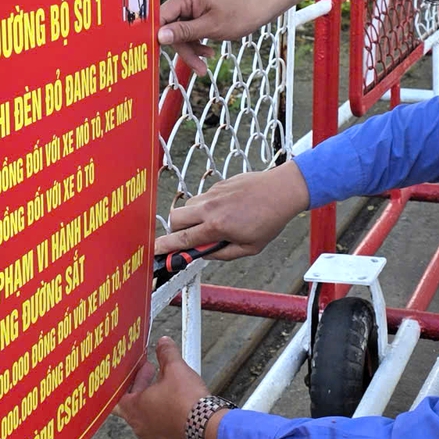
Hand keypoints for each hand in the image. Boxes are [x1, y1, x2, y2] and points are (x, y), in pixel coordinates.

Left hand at [116, 337, 212, 438]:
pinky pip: (161, 431)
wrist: (208, 429)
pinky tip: (178, 409)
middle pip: (134, 405)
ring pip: (148, 418)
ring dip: (155, 404)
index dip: (129, 379)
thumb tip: (163, 344)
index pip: (119, 394)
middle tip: (154, 374)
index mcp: (134, 409)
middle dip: (144, 387)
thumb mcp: (176, 369)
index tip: (139, 370)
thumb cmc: (188, 403)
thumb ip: (166, 354)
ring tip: (169, 390)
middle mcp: (140, 427)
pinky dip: (166, 419)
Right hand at [156, 163, 309, 262]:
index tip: (156, 251)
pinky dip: (205, 207)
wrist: (282, 190)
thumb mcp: (249, 248)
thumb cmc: (270, 220)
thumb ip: (222, 254)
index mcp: (217, 226)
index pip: (183, 239)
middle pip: (174, 219)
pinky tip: (225, 211)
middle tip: (188, 238)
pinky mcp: (218, 184)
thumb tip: (204, 254)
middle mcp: (210, 208)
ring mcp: (213, 193)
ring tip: (212, 225)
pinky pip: (202, 197)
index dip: (166, 247)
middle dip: (175, 231)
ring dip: (191, 218)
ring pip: (187, 206)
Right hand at [157, 0, 275, 69]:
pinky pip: (189, 30)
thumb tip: (160, 36)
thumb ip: (184, 32)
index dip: (158, 35)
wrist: (260, 6)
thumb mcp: (211, 27)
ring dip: (191, 50)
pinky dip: (197, 43)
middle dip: (183, 49)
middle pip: (170, 28)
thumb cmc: (240, 14)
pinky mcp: (197, 12)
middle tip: (198, 67)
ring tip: (204, 65)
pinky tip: (209, 53)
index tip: (157, 54)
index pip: (161, 17)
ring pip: (180, 33)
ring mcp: (191, 5)